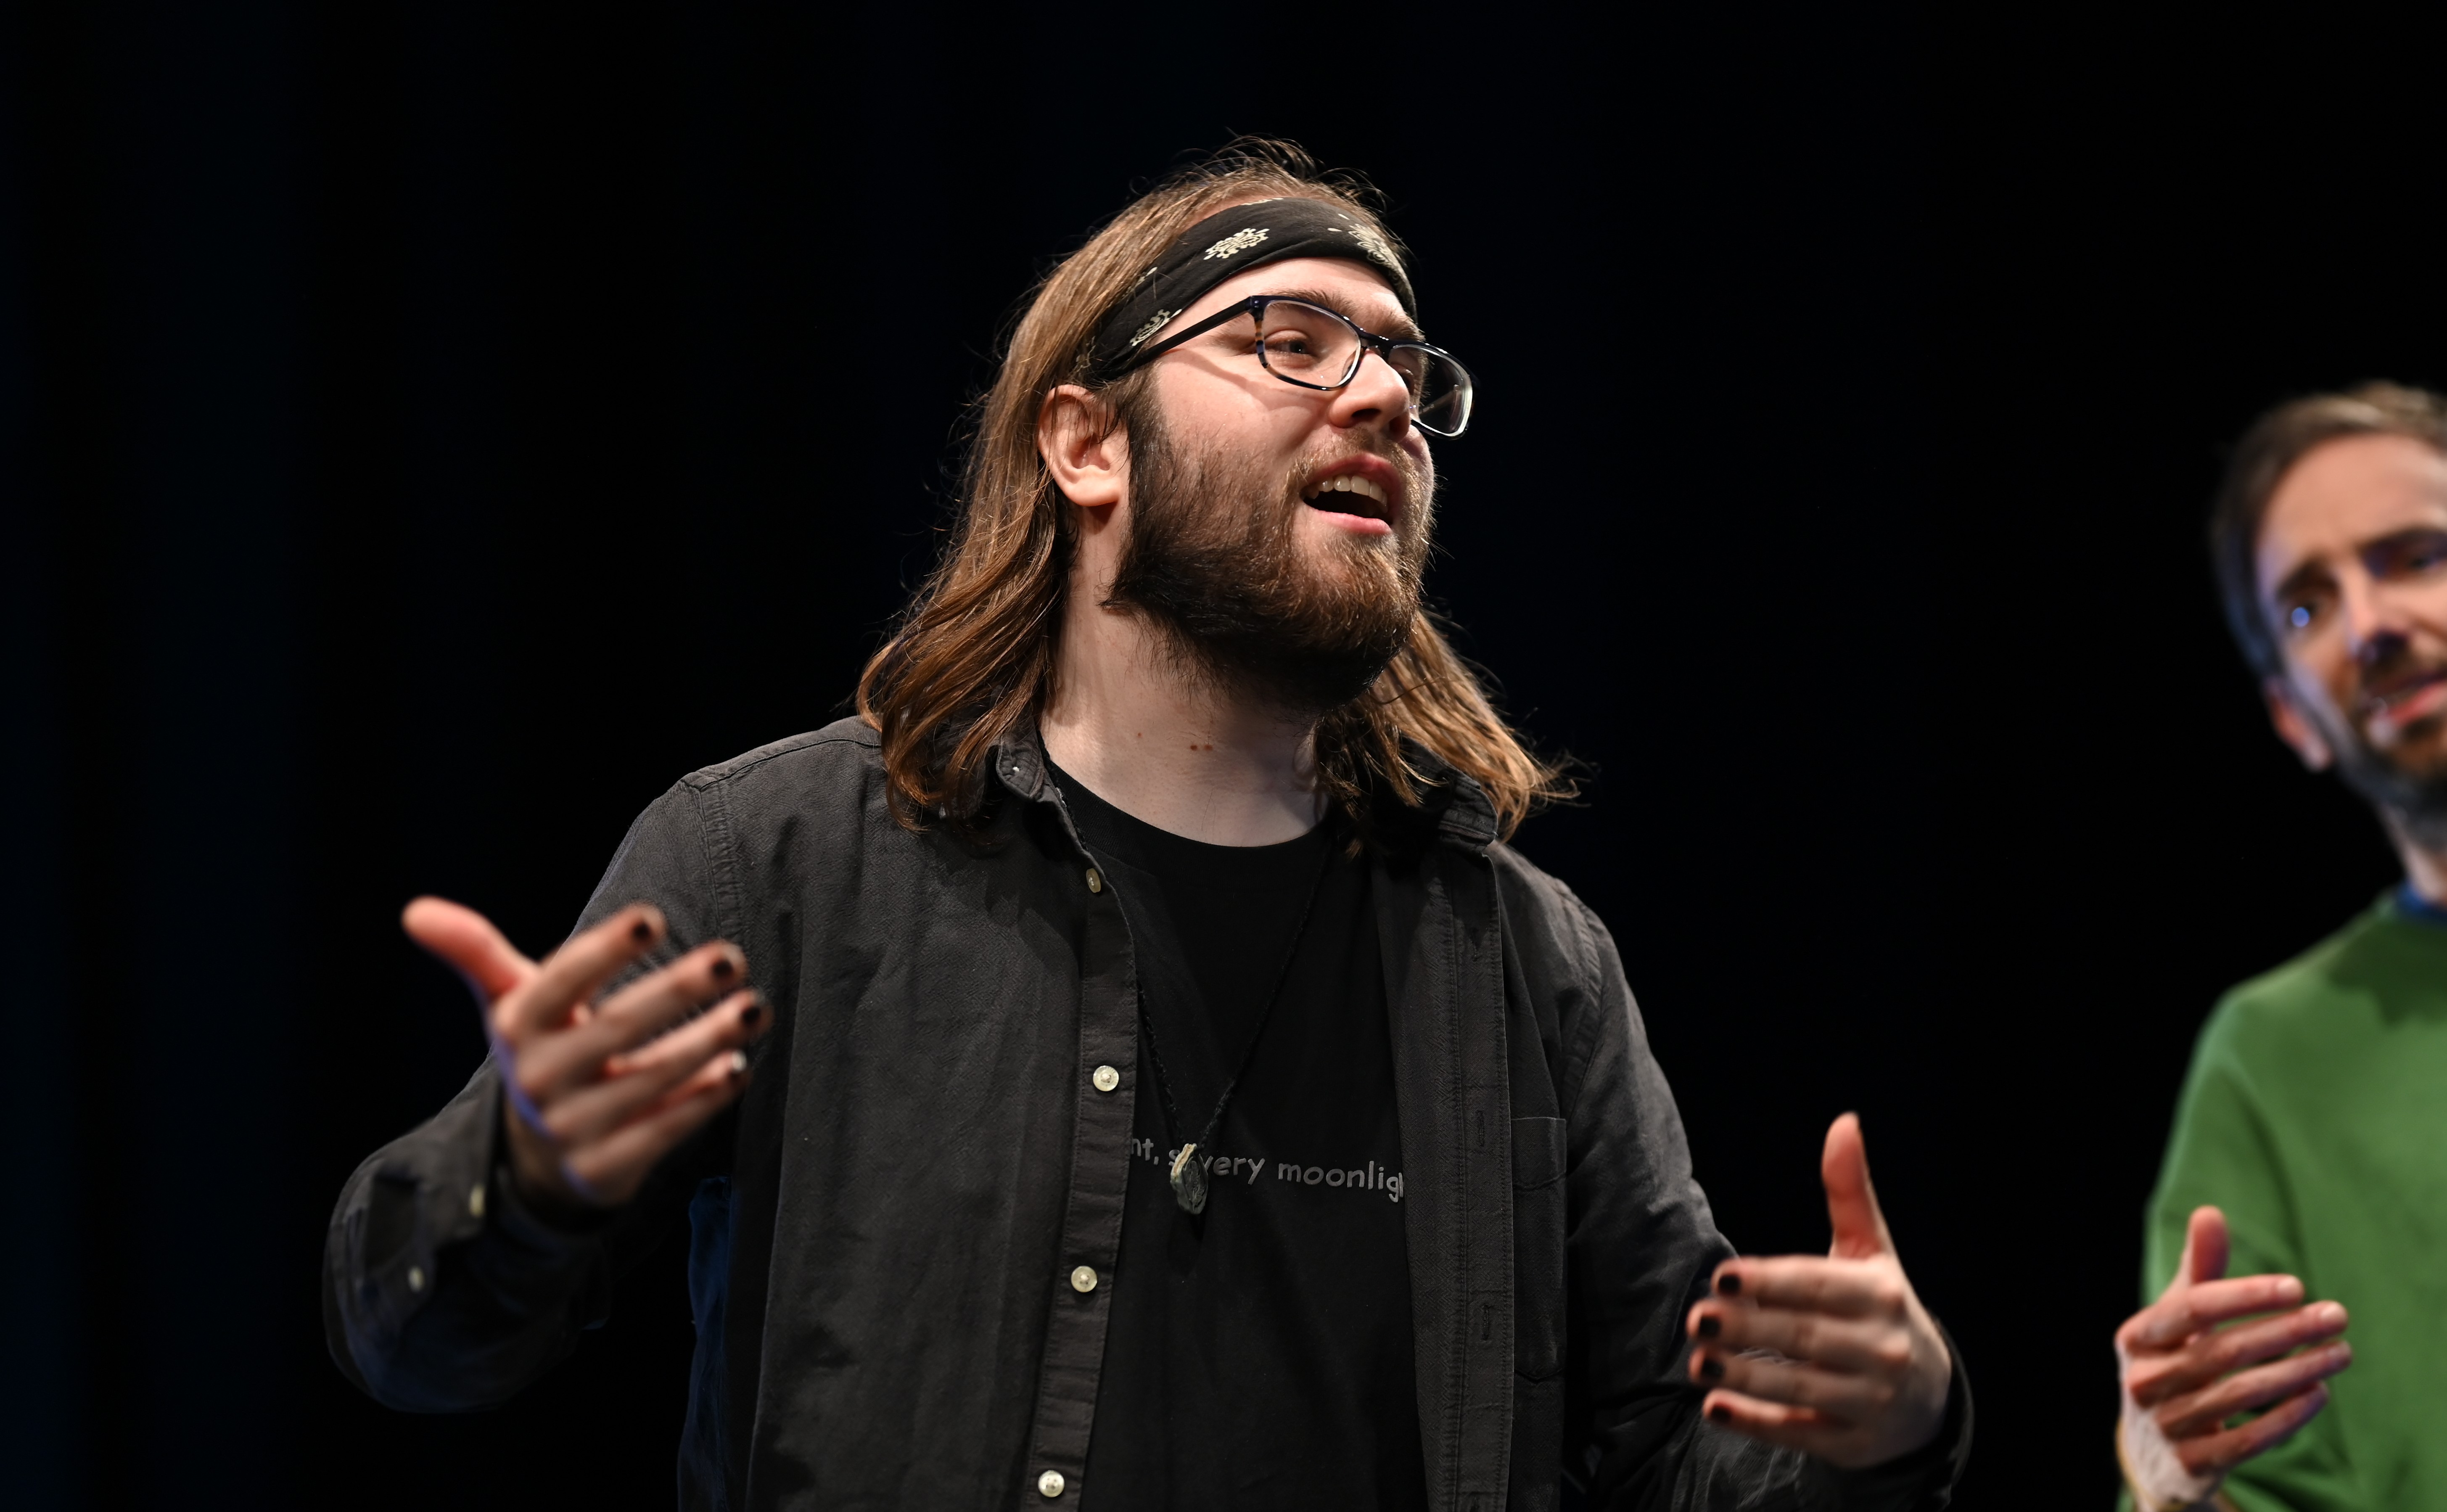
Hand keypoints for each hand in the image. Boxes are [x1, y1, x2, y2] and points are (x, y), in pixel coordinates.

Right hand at [404, 896, 765, 1209]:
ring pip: (649, 1080)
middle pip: (615, 1028)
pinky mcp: (606, 1167)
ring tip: (754, 1008)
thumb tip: (414, 911)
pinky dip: (702, 1100)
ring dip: (707, 1042)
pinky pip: (662, 1130)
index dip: (603, 951)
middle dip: (677, 991)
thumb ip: (477, 954)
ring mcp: (573, 1127)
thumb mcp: (510, 1002)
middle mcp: (539, 1079)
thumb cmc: (544, 1050)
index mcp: (517, 1027)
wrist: (539, 1155)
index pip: (560, 982)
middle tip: (731, 957)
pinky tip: (737, 1068)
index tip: (653, 919)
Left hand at [1684, 1113, 1951, 1468]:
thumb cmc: (1881, 1309)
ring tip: (1696, 1360)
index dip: (1768, 1282)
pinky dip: (1756, 1423)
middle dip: (1747, 1329)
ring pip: (1799, 1387)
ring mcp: (1870, 1401)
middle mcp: (1883, 1349)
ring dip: (1743, 1375)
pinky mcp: (1852, 1442)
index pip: (1816, 1286)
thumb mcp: (1871, 1251)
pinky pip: (1799, 1431)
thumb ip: (1849, 1191)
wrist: (1929, 1396)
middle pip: (1803, 1337)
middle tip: (1696, 1319)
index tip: (1722, 1278)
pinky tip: (1715, 1408)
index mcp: (1882, 1296)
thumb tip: (1844, 1122)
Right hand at [2115, 1206, 2348, 1506]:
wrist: (2152, 1451)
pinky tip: (2319, 1392)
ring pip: (2239, 1394)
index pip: (2190, 1309)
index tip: (2297, 1286)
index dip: (2244, 1295)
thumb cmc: (2173, 1364)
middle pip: (2221, 1351)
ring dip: (2298, 1371)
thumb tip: (2210, 1213)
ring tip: (2341, 1351)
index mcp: (2134, 1338)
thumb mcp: (2177, 1321)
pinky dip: (2288, 1415)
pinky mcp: (2192, 1464)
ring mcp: (2165, 1427)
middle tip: (2336, 1315)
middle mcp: (2142, 1383)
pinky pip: (2248, 1439)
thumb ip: (2198, 1271)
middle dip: (2285, 1331)